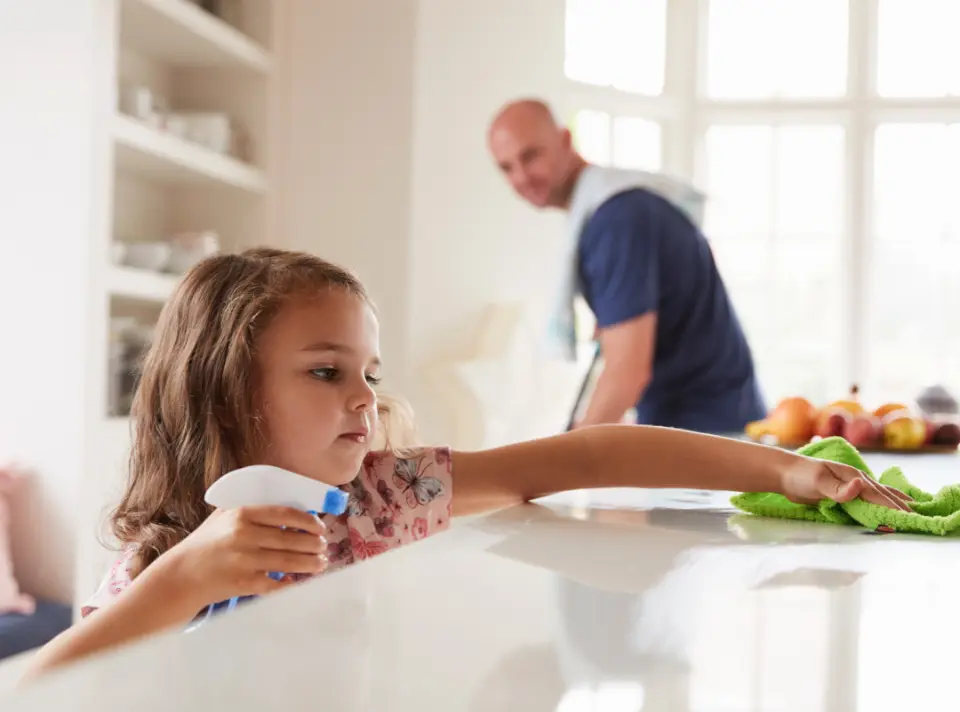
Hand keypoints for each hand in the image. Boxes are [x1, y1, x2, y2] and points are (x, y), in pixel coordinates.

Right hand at [152, 506, 328, 610]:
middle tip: (324, 546)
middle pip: (291, 539)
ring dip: (310, 563)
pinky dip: (291, 584)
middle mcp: (244, 535)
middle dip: (314, 544)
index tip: (320, 527)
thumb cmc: (207, 543)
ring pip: (288, 562)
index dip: (308, 521)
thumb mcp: (224, 516)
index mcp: (242, 513)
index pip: (286, 513)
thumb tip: (292, 511)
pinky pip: (276, 584)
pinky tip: (300, 582)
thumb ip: (253, 510)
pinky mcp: (243, 582)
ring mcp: (244, 560)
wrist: (182, 575)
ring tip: (321, 563)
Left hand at [781, 457, 911, 509]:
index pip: (877, 495)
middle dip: (899, 506)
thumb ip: (838, 488)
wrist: (784, 473)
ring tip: (911, 509)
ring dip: (893, 502)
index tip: (908, 518)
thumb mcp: (818, 482)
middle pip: (882, 495)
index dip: (893, 507)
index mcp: (853, 477)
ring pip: (877, 495)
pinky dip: (880, 502)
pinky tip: (884, 506)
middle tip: (918, 518)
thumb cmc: (800, 475)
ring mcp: (850, 486)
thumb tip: (861, 485)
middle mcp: (856, 480)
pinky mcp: (843, 493)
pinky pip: (867, 499)